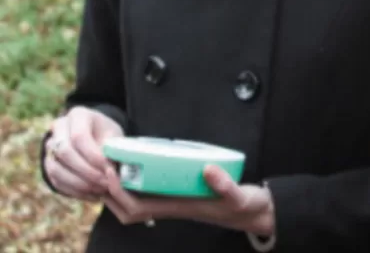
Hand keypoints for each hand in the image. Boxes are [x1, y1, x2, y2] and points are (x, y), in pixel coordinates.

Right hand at [43, 107, 122, 200]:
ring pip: (55, 168)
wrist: (97, 136)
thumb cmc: (109, 134)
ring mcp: (50, 146)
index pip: (79, 137)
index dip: (93, 156)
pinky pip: (56, 180)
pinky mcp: (49, 163)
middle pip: (64, 152)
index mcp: (78, 115)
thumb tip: (114, 170)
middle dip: (87, 171)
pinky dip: (74, 191)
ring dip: (79, 183)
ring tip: (100, 190)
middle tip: (106, 183)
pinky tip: (92, 195)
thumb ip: (114, 149)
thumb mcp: (116, 135)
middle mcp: (59, 128)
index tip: (109, 169)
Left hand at [101, 164, 274, 235]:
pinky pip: (147, 195)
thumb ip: (226, 185)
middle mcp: (171, 208)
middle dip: (110, 192)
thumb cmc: (244, 206)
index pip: (137, 206)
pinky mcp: (178, 197)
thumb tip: (208, 169)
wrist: (253, 215)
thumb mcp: (240, 196)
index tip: (111, 169)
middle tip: (104, 165)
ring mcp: (173, 203)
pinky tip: (135, 169)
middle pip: (127, 209)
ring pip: (134, 204)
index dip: (118, 191)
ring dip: (118, 190)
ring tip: (113, 166)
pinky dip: (134, 185)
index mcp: (179, 208)